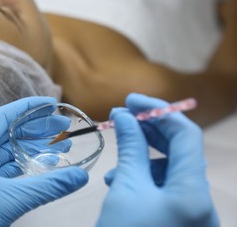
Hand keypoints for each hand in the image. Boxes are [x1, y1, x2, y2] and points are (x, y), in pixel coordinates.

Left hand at [0, 97, 87, 226]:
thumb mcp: (12, 200)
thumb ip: (48, 186)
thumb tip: (80, 176)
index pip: (3, 116)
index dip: (28, 107)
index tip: (50, 104)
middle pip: (8, 133)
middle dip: (37, 129)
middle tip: (63, 128)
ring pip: (6, 152)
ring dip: (31, 148)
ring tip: (59, 147)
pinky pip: (2, 168)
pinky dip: (21, 165)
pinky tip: (40, 165)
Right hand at [96, 93, 218, 226]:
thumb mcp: (125, 189)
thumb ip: (130, 148)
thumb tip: (124, 116)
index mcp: (193, 191)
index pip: (186, 134)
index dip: (158, 111)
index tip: (130, 100)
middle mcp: (201, 200)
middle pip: (180, 150)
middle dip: (150, 130)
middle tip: (122, 117)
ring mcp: (193, 212)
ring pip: (172, 169)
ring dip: (143, 156)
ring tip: (116, 159)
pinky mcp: (181, 219)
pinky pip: (166, 188)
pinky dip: (145, 177)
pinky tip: (121, 181)